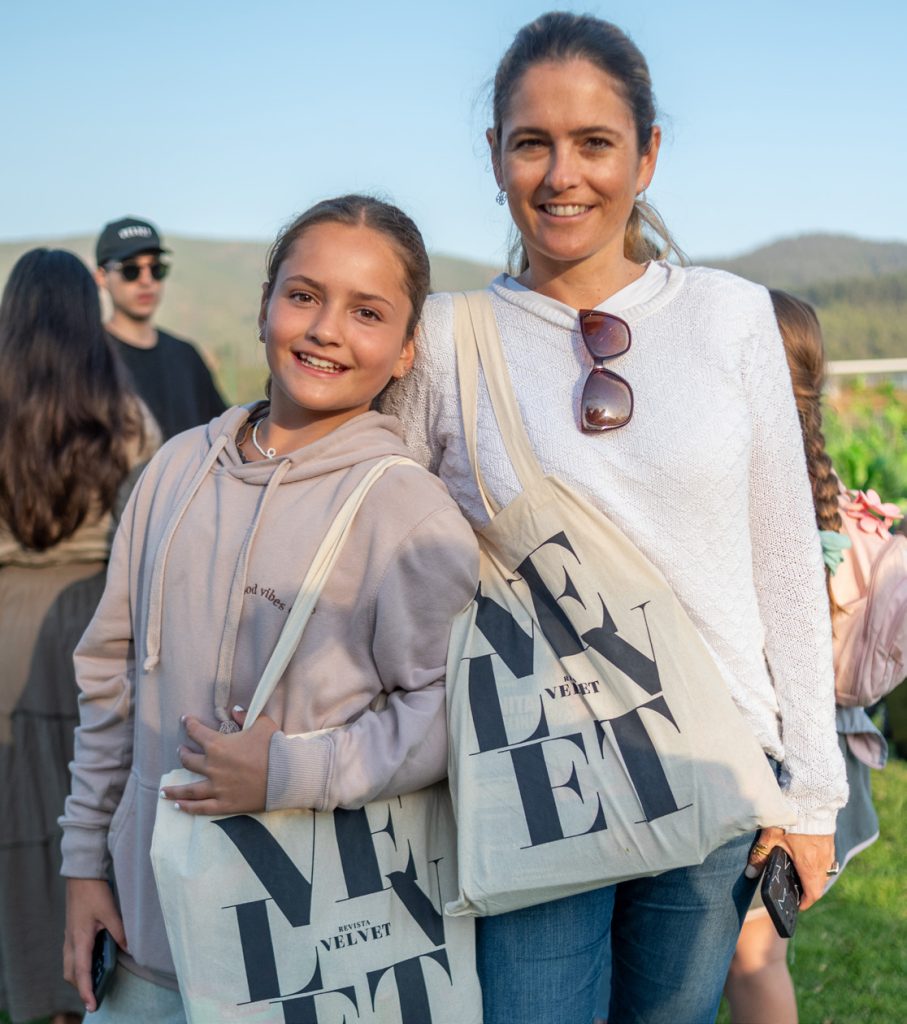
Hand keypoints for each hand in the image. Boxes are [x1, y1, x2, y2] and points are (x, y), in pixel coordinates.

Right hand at [63, 877, 126, 1012]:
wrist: (81, 875)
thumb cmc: (95, 892)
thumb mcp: (110, 912)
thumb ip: (120, 932)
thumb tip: (130, 950)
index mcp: (79, 939)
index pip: (81, 972)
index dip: (86, 991)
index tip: (92, 1006)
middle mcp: (70, 942)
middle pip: (71, 974)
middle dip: (81, 987)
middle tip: (94, 997)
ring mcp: (68, 937)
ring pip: (69, 966)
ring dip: (79, 977)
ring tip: (94, 983)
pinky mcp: (71, 932)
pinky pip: (71, 956)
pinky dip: (79, 965)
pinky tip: (92, 962)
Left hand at [160, 708, 278, 814]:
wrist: (286, 775)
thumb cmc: (274, 747)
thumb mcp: (262, 724)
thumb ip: (245, 716)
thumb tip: (235, 710)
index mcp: (219, 745)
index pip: (197, 732)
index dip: (189, 724)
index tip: (185, 720)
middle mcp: (212, 766)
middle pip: (189, 760)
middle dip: (182, 754)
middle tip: (180, 752)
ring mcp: (217, 787)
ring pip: (189, 789)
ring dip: (174, 789)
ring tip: (164, 790)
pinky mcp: (224, 804)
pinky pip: (201, 807)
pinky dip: (187, 807)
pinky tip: (177, 806)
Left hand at [745, 826, 835, 909]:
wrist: (811, 798)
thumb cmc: (791, 818)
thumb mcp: (771, 836)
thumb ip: (760, 855)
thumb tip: (750, 874)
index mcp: (810, 866)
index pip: (813, 893)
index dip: (805, 902)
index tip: (797, 904)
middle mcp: (823, 862)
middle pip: (818, 884)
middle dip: (808, 890)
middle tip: (794, 888)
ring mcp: (829, 851)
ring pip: (823, 871)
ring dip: (813, 876)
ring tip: (797, 872)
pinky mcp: (829, 840)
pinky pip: (826, 859)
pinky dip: (817, 862)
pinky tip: (805, 854)